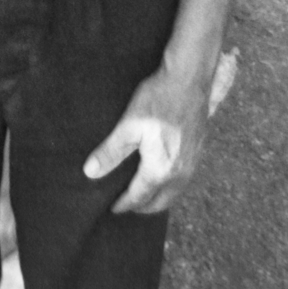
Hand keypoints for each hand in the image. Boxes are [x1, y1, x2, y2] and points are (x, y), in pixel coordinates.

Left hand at [83, 64, 210, 214]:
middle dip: (142, 207)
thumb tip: (90, 172)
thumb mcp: (129, 125)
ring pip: (173, 194)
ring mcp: (192, 165)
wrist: (189, 80)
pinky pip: (182, 181)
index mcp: (161, 170)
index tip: (112, 208)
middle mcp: (180, 174)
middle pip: (159, 203)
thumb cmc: (158, 99)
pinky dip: (169, 187)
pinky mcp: (197, 153)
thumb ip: (110, 152)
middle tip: (125, 205)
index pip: (139, 197)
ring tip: (141, 194)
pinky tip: (161, 176)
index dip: (124, 204)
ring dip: (157, 198)